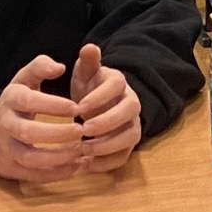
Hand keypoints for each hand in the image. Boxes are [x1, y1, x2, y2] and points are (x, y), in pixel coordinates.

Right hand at [0, 54, 87, 183]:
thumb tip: (60, 67)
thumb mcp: (23, 80)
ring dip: (59, 158)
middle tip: (81, 131)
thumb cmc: (15, 102)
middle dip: (56, 133)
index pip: (29, 101)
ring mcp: (6, 150)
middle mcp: (5, 125)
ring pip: (31, 158)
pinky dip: (56, 174)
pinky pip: (34, 175)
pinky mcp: (11, 169)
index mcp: (10, 100)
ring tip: (82, 151)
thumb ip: (40, 67)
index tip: (76, 107)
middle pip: (28, 133)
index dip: (52, 105)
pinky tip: (77, 166)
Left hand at [70, 42, 141, 172]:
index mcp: (119, 83)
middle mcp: (131, 103)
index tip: (79, 107)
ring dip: (108, 145)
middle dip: (107, 122)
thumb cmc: (89, 87)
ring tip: (84, 150)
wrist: (96, 105)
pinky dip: (107, 162)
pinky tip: (86, 164)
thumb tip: (89, 47)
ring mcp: (132, 125)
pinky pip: (124, 156)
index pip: (117, 86)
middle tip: (83, 130)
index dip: (100, 97)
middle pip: (129, 112)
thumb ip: (88, 61)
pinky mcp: (128, 145)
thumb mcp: (85, 72)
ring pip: (130, 137)